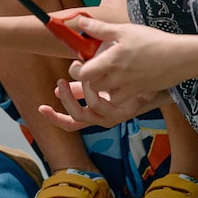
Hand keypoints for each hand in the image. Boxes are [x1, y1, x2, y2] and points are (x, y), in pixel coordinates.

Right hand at [38, 78, 166, 131]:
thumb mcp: (102, 79)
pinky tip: (95, 81)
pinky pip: (101, 106)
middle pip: (75, 119)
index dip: (54, 117)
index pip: (70, 121)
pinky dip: (96, 94)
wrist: (156, 79)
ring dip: (77, 96)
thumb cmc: (129, 77)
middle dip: (64, 102)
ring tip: (75, 76)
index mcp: (94, 111)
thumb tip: (64, 80)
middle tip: (59, 84)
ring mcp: (112, 118)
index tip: (41, 108)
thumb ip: (84, 82)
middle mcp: (101, 118)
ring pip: (86, 113)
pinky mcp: (122, 114)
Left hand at [62, 16, 184, 97]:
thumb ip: (100, 29)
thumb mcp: (125, 30)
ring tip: (112, 72)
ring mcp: (128, 89)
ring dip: (105, 87)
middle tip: (96, 65)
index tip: (79, 62)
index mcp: (110, 62)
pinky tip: (126, 79)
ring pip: (107, 94)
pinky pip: (123, 98)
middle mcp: (116, 80)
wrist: (180, 57)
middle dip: (90, 78)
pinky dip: (121, 92)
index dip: (76, 70)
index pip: (82, 74)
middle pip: (92, 87)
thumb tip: (81, 23)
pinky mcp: (139, 94)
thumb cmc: (153, 41)